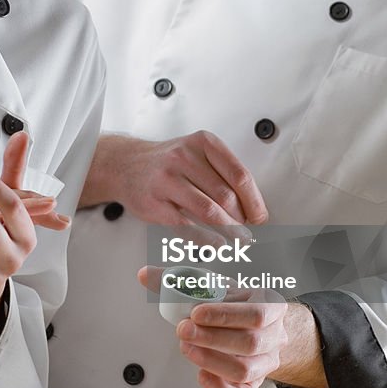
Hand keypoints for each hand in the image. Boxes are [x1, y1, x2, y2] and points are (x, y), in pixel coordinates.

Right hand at [81, 132, 268, 230]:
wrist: (126, 165)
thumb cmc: (168, 163)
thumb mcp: (197, 153)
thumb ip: (223, 174)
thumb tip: (253, 206)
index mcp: (204, 143)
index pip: (240, 175)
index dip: (254, 201)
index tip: (260, 216)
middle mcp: (185, 157)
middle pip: (226, 195)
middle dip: (243, 219)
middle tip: (250, 232)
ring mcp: (168, 180)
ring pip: (209, 210)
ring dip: (229, 230)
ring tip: (240, 241)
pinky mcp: (155, 203)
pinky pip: (186, 226)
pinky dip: (206, 239)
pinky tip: (217, 245)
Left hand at [139, 266, 287, 387]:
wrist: (257, 327)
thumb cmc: (235, 304)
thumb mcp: (217, 285)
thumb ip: (180, 280)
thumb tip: (144, 275)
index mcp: (273, 306)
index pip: (257, 313)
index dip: (226, 315)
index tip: (196, 312)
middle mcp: (275, 336)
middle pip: (250, 343)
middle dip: (212, 338)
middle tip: (184, 330)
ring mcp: (267, 363)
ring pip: (245, 370)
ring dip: (211, 360)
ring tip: (187, 348)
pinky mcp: (254, 385)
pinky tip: (201, 376)